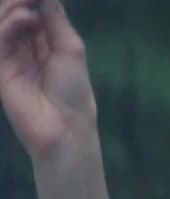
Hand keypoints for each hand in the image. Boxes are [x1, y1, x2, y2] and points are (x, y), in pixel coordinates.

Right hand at [0, 0, 94, 161]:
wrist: (64, 127)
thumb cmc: (73, 91)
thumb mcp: (70, 48)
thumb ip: (55, 19)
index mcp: (46, 42)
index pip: (35, 10)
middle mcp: (26, 47)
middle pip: (16, 12)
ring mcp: (11, 56)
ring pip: (4, 22)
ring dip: (15, 7)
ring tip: (29, 5)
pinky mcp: (1, 68)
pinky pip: (0, 39)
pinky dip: (11, 24)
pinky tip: (27, 19)